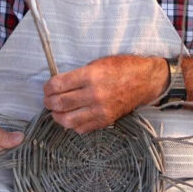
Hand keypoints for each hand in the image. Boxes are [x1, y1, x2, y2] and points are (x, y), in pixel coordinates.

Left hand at [43, 55, 167, 133]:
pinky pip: (82, 128)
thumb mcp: (98, 63)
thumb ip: (78, 74)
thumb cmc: (122, 67)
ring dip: (57, 116)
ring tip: (56, 111)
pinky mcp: (106, 120)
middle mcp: (95, 94)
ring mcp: (100, 110)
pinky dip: (73, 124)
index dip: (48, 87)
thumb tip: (59, 84)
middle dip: (49, 102)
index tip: (47, 88)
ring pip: (68, 120)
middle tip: (47, 100)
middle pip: (60, 103)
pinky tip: (71, 117)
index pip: (59, 85)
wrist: (145, 80)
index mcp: (91, 76)